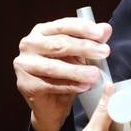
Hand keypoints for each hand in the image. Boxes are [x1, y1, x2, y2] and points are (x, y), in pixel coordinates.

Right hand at [13, 16, 112, 130]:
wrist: (51, 105)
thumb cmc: (64, 74)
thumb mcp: (79, 56)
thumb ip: (90, 41)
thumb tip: (106, 29)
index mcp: (41, 31)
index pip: (63, 25)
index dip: (83, 28)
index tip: (101, 34)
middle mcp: (29, 44)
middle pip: (58, 44)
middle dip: (84, 47)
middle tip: (104, 52)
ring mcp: (24, 64)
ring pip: (53, 66)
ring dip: (77, 70)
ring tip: (95, 74)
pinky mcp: (26, 84)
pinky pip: (50, 84)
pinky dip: (69, 86)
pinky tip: (84, 86)